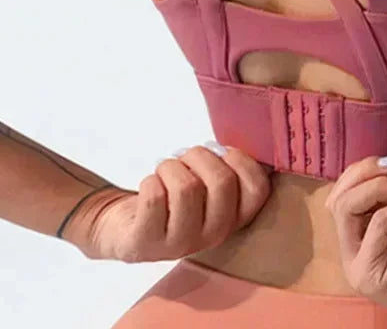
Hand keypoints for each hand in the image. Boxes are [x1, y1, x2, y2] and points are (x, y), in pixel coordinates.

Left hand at [63, 142, 271, 261]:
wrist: (129, 228)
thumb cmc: (175, 197)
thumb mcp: (207, 186)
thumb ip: (228, 166)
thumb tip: (237, 141)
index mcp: (234, 218)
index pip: (257, 189)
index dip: (241, 160)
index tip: (221, 152)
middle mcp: (213, 236)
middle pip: (221, 181)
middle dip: (200, 156)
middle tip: (186, 159)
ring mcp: (179, 244)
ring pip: (186, 187)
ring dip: (171, 166)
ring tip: (165, 172)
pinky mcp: (146, 245)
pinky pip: (154, 197)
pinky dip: (150, 180)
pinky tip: (150, 187)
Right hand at [325, 154, 386, 328]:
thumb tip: (380, 169)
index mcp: (361, 237)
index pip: (342, 194)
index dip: (363, 170)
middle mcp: (352, 252)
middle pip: (337, 198)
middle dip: (365, 173)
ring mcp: (356, 265)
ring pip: (345, 207)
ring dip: (379, 189)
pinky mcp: (367, 274)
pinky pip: (376, 223)